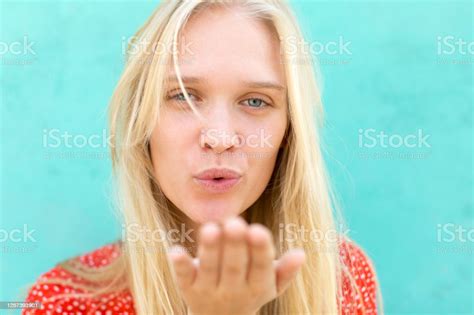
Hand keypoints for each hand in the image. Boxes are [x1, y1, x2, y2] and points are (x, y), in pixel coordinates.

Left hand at [167, 216, 305, 314]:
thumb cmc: (249, 291)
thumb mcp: (270, 285)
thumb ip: (285, 270)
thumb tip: (301, 254)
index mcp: (258, 286)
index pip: (260, 267)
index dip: (259, 250)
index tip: (257, 230)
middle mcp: (234, 291)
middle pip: (234, 267)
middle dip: (234, 245)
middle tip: (234, 222)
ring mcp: (209, 291)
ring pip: (209, 269)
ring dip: (210, 250)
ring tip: (210, 228)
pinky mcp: (189, 289)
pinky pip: (184, 277)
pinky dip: (181, 265)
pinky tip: (175, 251)